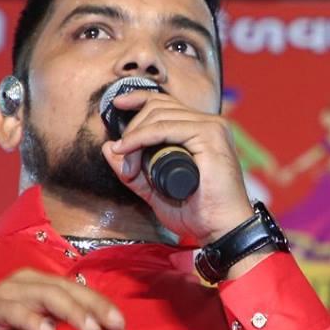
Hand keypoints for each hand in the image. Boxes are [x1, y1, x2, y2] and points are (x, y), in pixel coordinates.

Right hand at [0, 270, 126, 329]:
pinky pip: (16, 309)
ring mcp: (10, 294)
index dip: (106, 315)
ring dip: (74, 311)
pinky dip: (34, 320)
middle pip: (72, 291)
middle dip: (98, 309)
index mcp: (44, 297)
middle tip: (116, 329)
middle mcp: (30, 287)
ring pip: (49, 295)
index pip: (83, 299)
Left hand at [101, 86, 256, 244]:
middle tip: (122, 157)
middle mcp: (210, 124)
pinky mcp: (211, 135)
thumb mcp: (155, 190)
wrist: (221, 230)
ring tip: (127, 165)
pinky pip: (167, 128)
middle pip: (159, 107)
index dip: (139, 99)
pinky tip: (129, 148)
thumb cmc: (197, 213)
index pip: (167, 103)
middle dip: (132, 130)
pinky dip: (143, 137)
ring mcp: (212, 127)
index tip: (118, 104)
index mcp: (202, 131)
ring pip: (160, 115)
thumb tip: (108, 148)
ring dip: (134, 137)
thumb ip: (134, 171)